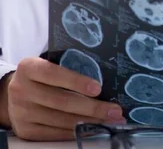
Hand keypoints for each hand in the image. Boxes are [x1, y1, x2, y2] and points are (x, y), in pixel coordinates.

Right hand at [0, 57, 124, 140]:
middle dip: (92, 108)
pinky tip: (92, 129)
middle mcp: (21, 90)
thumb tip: (104, 73)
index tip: (98, 88)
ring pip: (60, 120)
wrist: (12, 93)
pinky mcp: (25, 131)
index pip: (54, 74)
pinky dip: (75, 132)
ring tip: (110, 121)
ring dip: (89, 122)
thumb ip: (69, 65)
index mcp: (29, 68)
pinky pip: (54, 134)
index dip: (76, 81)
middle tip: (115, 111)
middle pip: (61, 101)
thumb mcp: (49, 63)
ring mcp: (22, 113)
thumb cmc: (42, 74)